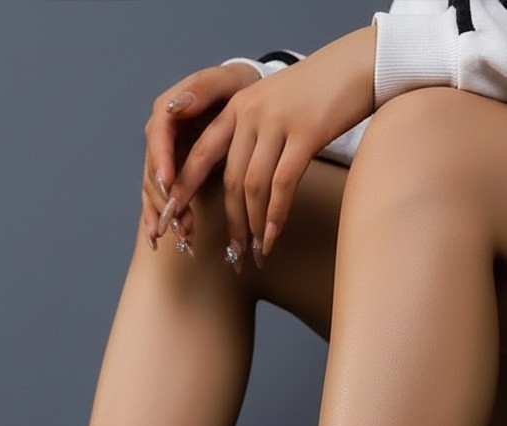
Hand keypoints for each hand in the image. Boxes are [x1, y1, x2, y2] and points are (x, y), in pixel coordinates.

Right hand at [142, 62, 261, 249]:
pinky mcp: (169, 176)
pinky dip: (159, 219)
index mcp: (169, 109)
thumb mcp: (229, 81)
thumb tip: (178, 104)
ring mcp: (162, 158)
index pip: (158, 134)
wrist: (248, 105)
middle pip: (153, 168)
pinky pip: (158, 199)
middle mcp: (160, 135)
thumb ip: (204, 88)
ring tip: (182, 233)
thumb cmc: (240, 90)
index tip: (170, 182)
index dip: (161, 159)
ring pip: (155, 189)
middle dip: (164, 196)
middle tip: (176, 219)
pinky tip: (159, 241)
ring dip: (165, 213)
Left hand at [161, 26, 376, 261]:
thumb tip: (238, 187)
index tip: (172, 220)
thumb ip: (250, 138)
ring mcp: (277, 121)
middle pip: (228, 179)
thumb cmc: (317, 94)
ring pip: (253, 186)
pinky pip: (282, 184)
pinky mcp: (306, 131)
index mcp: (236, 108)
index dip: (185, 190)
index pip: (200, 155)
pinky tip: (273, 236)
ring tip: (255, 251)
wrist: (361, 63)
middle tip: (231, 254)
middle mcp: (251, 112)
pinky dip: (275, 215)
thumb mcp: (272, 107)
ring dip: (253, 225)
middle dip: (228, 222)